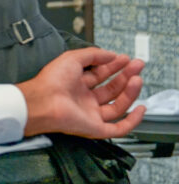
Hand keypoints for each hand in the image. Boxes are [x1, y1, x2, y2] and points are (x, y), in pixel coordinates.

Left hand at [16, 47, 144, 138]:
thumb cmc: (51, 81)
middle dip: (125, 77)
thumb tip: (110, 54)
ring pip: (117, 106)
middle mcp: (83, 100)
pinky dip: (132, 121)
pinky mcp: (94, 128)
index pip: (100, 76)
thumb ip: (93, 55)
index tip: (125, 59)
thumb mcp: (73, 58)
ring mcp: (89, 114)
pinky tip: (140, 109)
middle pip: (111, 90)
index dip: (114, 66)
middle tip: (137, 66)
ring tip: (137, 79)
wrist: (43, 101)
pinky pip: (118, 128)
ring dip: (130, 93)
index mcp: (75, 85)